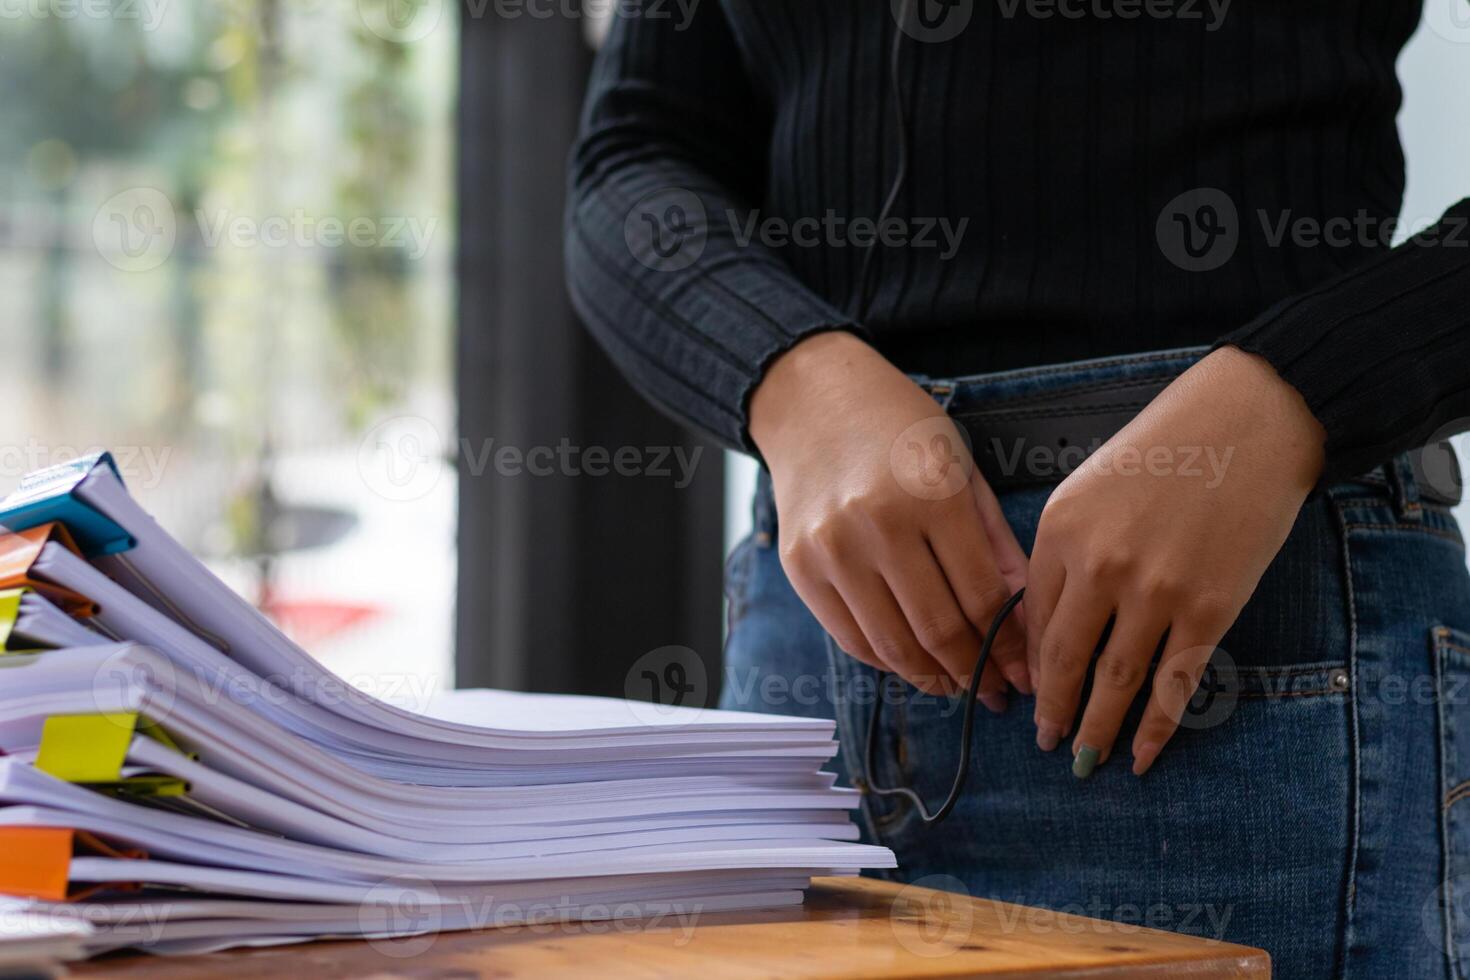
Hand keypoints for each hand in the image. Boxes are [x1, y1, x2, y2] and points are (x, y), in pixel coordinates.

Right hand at [750, 332, 1029, 704]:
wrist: (812, 401)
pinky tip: (914, 663)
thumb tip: (1026, 622)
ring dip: (932, 677)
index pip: (981, 596)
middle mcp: (877, 524)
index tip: (1027, 674)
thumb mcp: (963, 471)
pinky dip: (886, 661)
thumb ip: (996, 546)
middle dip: (975, 671)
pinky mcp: (799, 566)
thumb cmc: (900, 430)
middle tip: (997, 691)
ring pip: (892, 644)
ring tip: (958, 683)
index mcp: (932, 494)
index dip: (1010, 647)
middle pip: (937, 629)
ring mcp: (832, 548)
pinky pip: (850, 637)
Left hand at [1026, 346, 1325, 775]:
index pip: (1032, 619)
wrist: (1248, 421)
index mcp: (1059, 531)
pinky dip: (1155, 728)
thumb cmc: (1164, 448)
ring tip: (1084, 759)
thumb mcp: (1087, 488)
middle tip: (1044, 742)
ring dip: (1097, 729)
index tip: (1025, 695)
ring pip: (1116, 682)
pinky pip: (1174, 683)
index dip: (1028, 666)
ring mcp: (1156, 592)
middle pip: (1064, 660)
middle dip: (1052, 710)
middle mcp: (1100, 566)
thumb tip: (1048, 624)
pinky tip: (1141, 756)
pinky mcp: (1210, 608)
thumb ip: (1063, 551)